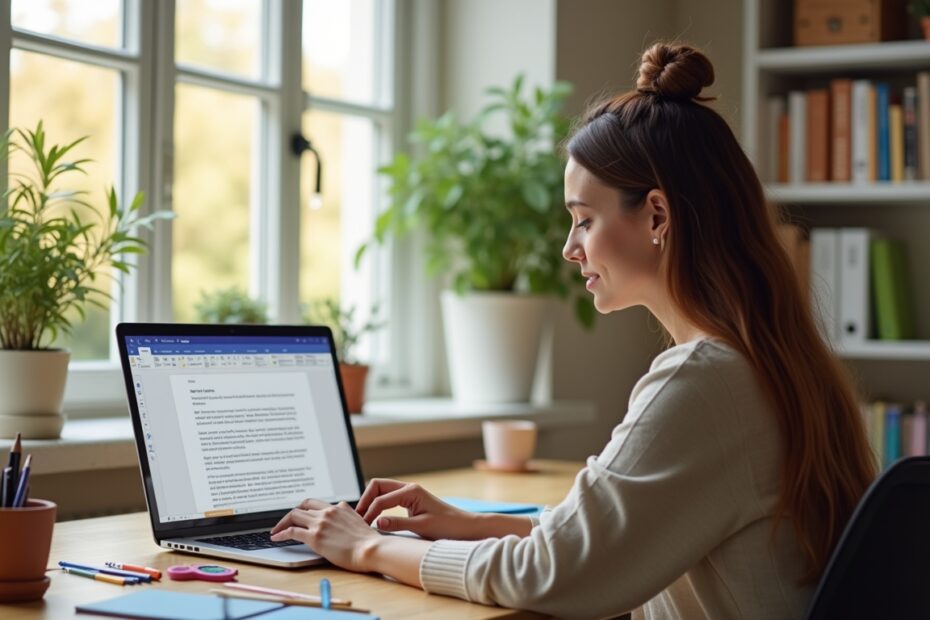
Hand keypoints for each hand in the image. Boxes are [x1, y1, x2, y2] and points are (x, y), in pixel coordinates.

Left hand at [269, 499, 381, 572]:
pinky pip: (292, 531)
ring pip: (295, 515)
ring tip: (276, 531)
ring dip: (283, 522)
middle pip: (303, 506)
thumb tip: (343, 519)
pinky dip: (282, 533)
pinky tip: (277, 538)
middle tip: (285, 523)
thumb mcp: (359, 522)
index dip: (305, 509)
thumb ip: (348, 517)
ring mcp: (321, 523)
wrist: (370, 549)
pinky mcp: (315, 537)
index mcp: (339, 508)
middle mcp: (328, 512)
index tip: (300, 516)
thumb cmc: (368, 542)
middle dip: (291, 514)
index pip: (317, 504)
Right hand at [355, 479, 480, 539]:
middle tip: (357, 518)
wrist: (465, 527)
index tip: (361, 527)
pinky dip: (379, 505)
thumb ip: (398, 524)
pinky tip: (374, 518)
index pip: (381, 499)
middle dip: (366, 500)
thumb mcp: (422, 527)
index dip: (369, 512)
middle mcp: (409, 488)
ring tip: (362, 518)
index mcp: (411, 491)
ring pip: (382, 490)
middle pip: (377, 486)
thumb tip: (376, 523)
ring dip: (371, 501)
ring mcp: (410, 493)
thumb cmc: (448, 526)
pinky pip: (389, 498)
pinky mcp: (411, 500)